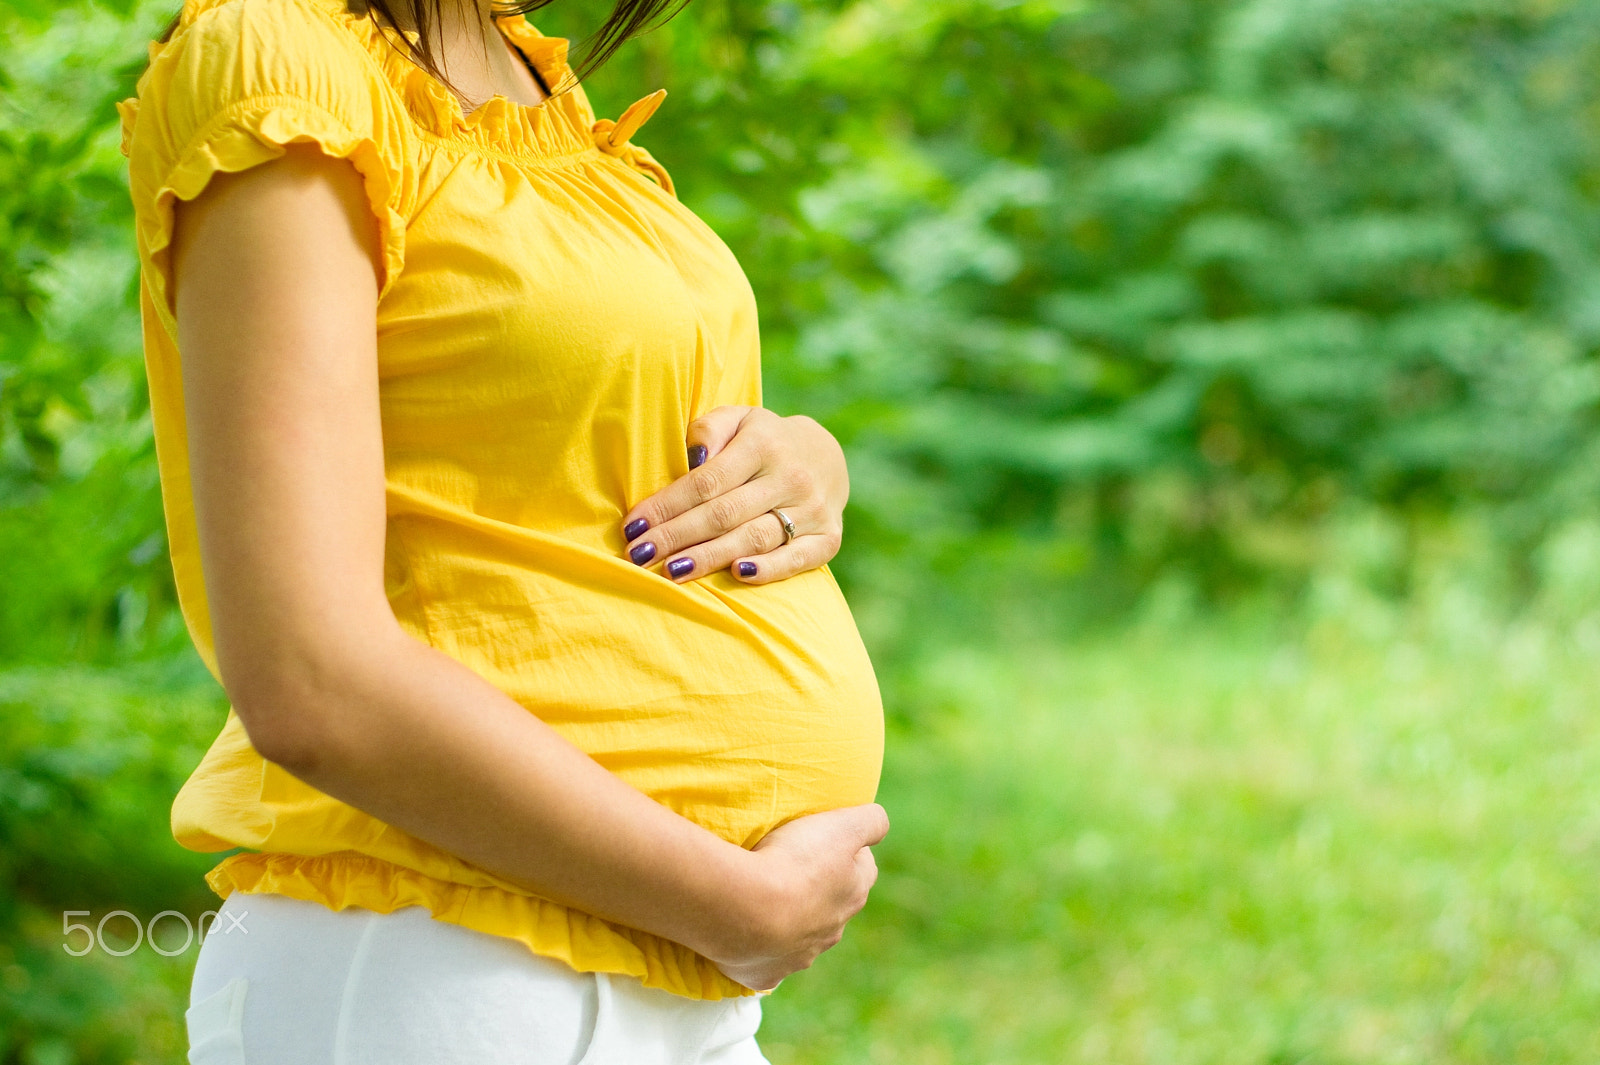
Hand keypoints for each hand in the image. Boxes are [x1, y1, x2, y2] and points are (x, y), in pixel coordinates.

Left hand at [620, 406, 847, 583]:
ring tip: (671, 572)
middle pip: (724, 513)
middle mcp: (790, 477)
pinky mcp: (829, 538)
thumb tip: (690, 459)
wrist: (827, 455)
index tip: (633, 526)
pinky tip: (738, 574)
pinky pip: (797, 558)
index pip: (707, 482)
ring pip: (754, 537)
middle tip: (638, 556)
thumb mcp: (739, 419)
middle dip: (677, 537)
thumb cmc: (764, 440)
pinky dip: (769, 569)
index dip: (668, 506)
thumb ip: (710, 429)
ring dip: (710, 557)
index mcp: (763, 444)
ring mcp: (813, 509)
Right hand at [704, 803, 888, 991]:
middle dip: (820, 889)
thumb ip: (871, 821)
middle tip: (791, 867)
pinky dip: (761, 952)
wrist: (746, 910)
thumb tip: (878, 823)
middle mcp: (833, 930)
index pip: (864, 868)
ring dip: (791, 920)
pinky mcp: (767, 973)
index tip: (827, 839)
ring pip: (803, 937)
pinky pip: (768, 964)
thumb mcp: (842, 825)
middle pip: (834, 905)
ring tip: (764, 900)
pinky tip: (747, 937)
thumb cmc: (794, 861)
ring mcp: (800, 956)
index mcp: (853, 893)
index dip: (849, 850)